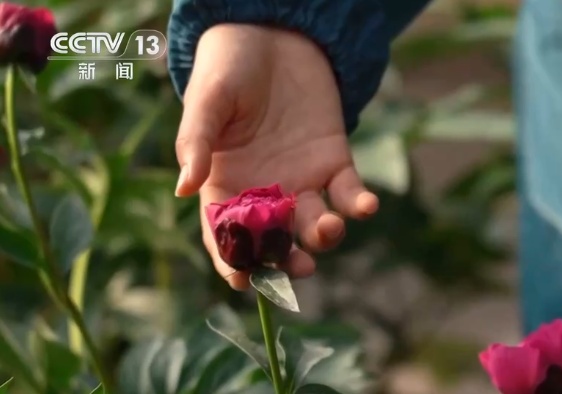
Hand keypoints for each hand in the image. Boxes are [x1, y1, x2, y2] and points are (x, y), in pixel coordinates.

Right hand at [173, 24, 378, 289]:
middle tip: (299, 268)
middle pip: (276, 242)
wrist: (271, 35)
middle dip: (287, 260)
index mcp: (225, 187)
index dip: (233, 262)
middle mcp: (265, 193)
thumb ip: (196, 144)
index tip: (244, 281)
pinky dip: (360, 204)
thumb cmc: (227, 68)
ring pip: (315, 224)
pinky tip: (367, 206)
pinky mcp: (335, 161)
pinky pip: (350, 192)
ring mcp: (302, 181)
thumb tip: (183, 189)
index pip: (226, 237)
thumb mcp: (206, 103)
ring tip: (328, 229)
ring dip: (323, 235)